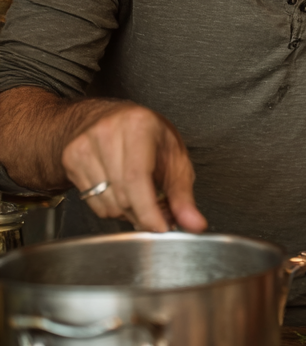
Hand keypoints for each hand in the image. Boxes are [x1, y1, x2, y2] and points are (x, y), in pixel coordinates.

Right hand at [61, 103, 206, 232]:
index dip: (148, 210)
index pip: (137, 179)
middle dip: (143, 214)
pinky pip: (93, 203)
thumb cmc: (147, 134)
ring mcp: (83, 146)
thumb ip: (184, 194)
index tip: (160, 228)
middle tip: (158, 213)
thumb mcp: (174, 157)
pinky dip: (112, 207)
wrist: (110, 117)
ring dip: (128, 212)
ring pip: (107, 204)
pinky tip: (121, 191)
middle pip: (122, 195)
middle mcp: (107, 133)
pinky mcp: (70, 160)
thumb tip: (194, 224)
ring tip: (140, 196)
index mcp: (138, 126)